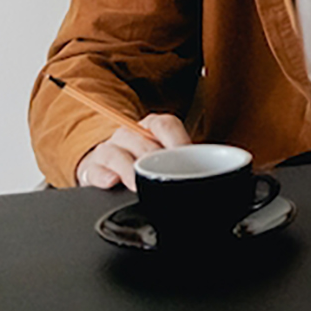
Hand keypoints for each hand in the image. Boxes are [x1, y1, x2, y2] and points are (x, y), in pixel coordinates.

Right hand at [74, 114, 193, 189]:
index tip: (186, 158)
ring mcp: (109, 150)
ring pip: (116, 154)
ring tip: (139, 185)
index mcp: (152, 128)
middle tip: (167, 178)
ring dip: (129, 170)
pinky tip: (112, 182)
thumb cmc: (149, 164)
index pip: (165, 125)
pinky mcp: (93, 169)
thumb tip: (217, 175)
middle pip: (143, 143)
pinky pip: (95, 171)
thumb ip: (189, 163)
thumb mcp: (170, 159)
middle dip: (155, 162)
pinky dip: (103, 177)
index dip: (177, 141)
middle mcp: (130, 135)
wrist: (112, 170)